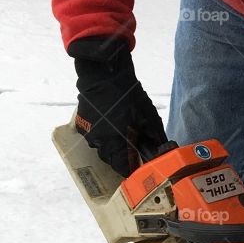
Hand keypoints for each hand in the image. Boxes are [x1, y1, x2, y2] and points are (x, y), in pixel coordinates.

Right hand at [69, 35, 167, 176]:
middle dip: (123, 159)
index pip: (123, 168)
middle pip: (111, 160)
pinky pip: (94, 136)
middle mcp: (99, 142)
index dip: (132, 169)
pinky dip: (104, 135)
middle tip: (135, 152)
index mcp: (116, 143)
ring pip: (102, 148)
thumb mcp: (148, 118)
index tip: (140, 166)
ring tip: (124, 136)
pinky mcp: (82, 123)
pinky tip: (113, 125)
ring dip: (113, 147)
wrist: (104, 73)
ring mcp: (89, 133)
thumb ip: (155, 139)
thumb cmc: (128, 95)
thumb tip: (162, 153)